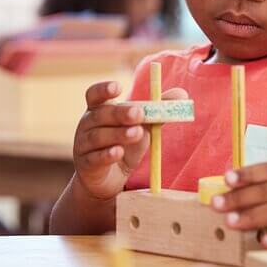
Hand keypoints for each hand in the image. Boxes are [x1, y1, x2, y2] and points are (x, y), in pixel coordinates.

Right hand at [73, 81, 187, 200]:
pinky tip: (118, 152)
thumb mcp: (142, 126)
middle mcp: (87, 124)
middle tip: (139, 113)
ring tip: (137, 133)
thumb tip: (182, 93)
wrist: (109, 179)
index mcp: (99, 110)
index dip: (104, 89)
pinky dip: (107, 154)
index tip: (118, 87)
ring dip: (118, 134)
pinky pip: (95, 158)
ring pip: (98, 136)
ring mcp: (83, 145)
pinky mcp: (86, 165)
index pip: (95, 95)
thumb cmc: (124, 145)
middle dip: (120, 113)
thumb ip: (157, 110)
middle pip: (100, 115)